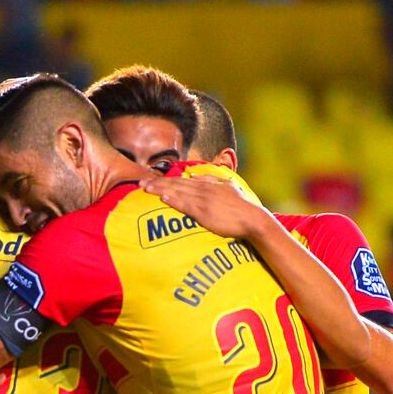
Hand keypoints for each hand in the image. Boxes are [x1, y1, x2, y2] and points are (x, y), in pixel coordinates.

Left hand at [142, 174, 271, 239]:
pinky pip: (186, 205)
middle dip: (157, 183)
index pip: (182, 180)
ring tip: (146, 189)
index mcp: (208, 184)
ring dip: (161, 189)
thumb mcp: (228, 187)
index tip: (150, 179)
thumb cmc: (241, 206)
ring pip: (178, 192)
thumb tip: (195, 174)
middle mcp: (204, 189)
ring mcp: (203, 200)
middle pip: (176, 184)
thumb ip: (211, 179)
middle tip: (140, 183)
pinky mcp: (204, 212)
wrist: (253, 219)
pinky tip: (163, 197)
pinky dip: (174, 200)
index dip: (165, 179)